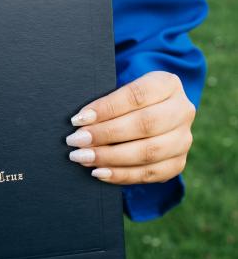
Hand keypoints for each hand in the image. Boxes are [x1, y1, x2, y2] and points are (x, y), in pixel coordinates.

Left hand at [66, 71, 195, 184]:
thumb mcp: (121, 90)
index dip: (106, 108)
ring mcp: (183, 139)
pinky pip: (150, 173)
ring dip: (110, 157)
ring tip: (82, 157)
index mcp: (167, 84)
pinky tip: (99, 172)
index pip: (136, 95)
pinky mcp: (178, 162)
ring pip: (149, 152)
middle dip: (105, 134)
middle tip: (76, 141)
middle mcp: (182, 111)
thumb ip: (106, 102)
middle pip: (145, 124)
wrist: (151, 115)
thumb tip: (80, 121)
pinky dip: (122, 175)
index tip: (79, 119)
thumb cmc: (126, 101)